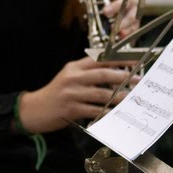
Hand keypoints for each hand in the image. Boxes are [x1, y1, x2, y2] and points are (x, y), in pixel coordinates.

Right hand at [18, 57, 138, 134]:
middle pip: (103, 74)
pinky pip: (94, 110)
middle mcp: (73, 78)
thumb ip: (86, 72)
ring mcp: (72, 94)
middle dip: (123, 76)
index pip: (99, 59)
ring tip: (131, 98)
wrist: (34, 109)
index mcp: (74, 67)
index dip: (118, 59)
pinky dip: (107, 112)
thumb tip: (112, 71)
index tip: (134, 60)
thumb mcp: (68, 76)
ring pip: (101, 93)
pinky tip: (116, 113)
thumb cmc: (55, 93)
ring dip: (119, 96)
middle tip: (138, 80)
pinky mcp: (71, 109)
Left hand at [99, 0, 139, 40]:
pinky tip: (121, 36)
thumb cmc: (104, 8)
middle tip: (105, 12)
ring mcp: (132, 12)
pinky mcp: (135, 25)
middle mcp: (126, 0)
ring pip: (132, 15)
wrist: (114, 24)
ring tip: (113, 28)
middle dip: (115, 6)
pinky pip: (134, 28)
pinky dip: (128, 33)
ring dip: (123, 22)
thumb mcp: (92, 1)